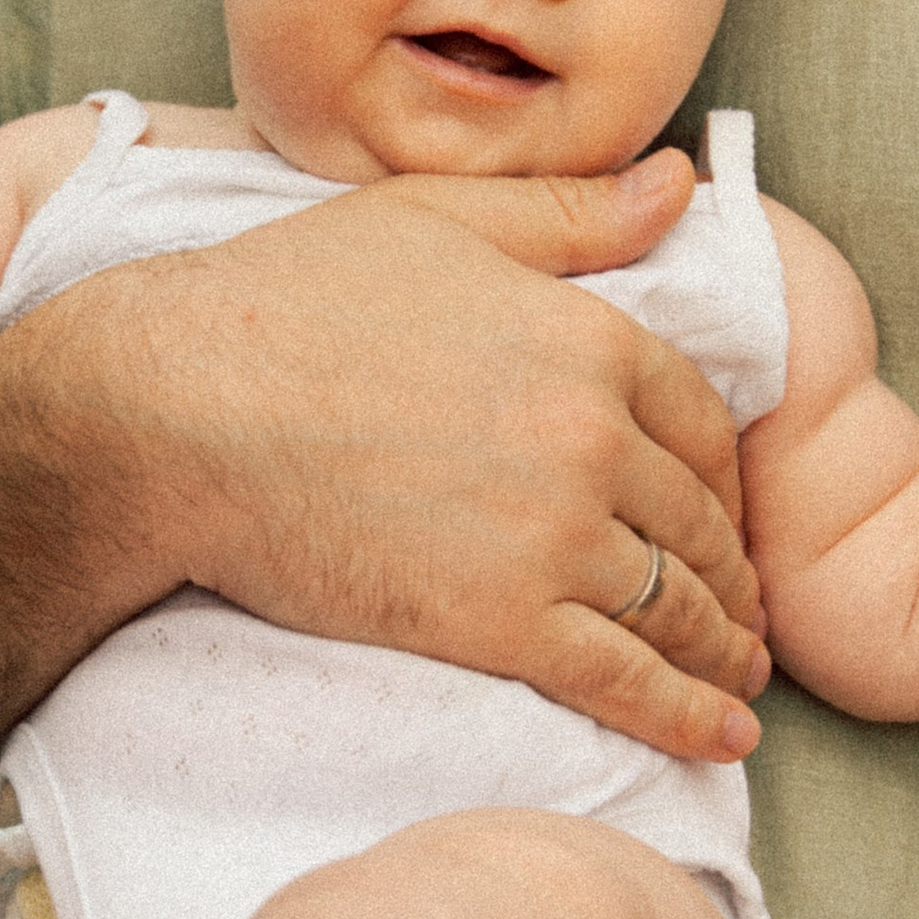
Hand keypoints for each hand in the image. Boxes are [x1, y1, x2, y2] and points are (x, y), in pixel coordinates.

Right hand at [68, 150, 767, 764]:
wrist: (177, 411)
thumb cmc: (285, 301)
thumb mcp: (437, 222)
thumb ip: (570, 215)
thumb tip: (679, 182)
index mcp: (589, 337)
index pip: (701, 421)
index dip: (724, 477)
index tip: (723, 512)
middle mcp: (592, 438)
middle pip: (699, 522)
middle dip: (731, 573)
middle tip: (742, 609)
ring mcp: (551, 537)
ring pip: (675, 606)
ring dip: (721, 649)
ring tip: (736, 676)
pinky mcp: (498, 624)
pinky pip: (625, 680)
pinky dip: (687, 714)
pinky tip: (726, 736)